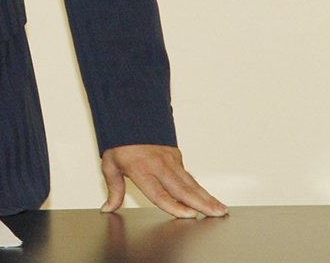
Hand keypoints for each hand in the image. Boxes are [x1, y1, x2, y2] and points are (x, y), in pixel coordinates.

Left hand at [101, 144, 226, 218]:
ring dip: (207, 196)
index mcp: (141, 168)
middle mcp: (158, 164)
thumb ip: (114, 188)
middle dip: (201, 203)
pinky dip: (200, 189)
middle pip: (182, 188)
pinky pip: (188, 176)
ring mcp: (169, 159)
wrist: (128, 114)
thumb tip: (108, 207)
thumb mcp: (110, 164)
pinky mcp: (175, 155)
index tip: (189, 215)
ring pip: (190, 182)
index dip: (174, 205)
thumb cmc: (120, 141)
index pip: (159, 192)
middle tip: (216, 214)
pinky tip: (210, 199)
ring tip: (220, 209)